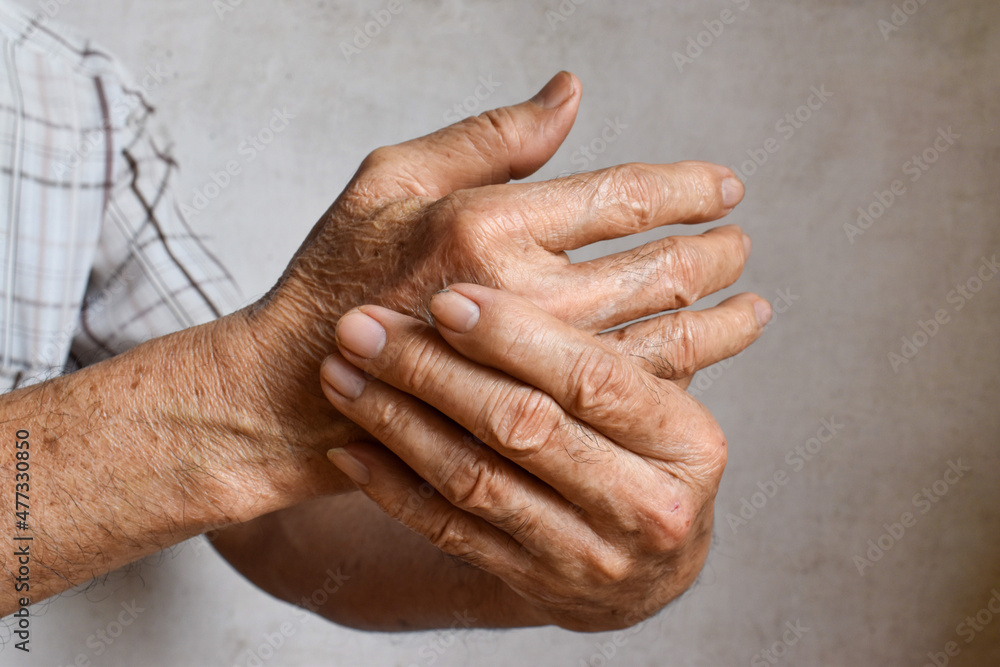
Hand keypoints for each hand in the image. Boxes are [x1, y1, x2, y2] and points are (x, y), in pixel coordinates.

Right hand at [239, 71, 765, 500]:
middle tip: (740, 248)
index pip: (621, 195)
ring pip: (660, 344)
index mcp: (486, 226)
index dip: (686, 189)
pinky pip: (620, 398)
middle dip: (714, 257)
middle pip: (658, 273)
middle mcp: (519, 298)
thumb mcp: (391, 177)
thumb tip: (572, 92)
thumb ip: (491, 135)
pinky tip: (698, 360)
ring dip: (719, 325)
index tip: (725, 190)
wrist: (296, 388)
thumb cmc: (336, 274)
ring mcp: (530, 367)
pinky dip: (672, 375)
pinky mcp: (529, 416)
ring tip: (751, 309)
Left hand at [318, 284, 733, 631]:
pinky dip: (393, 487)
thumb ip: (627, 318)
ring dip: (398, 421)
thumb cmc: (647, 450)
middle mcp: (646, 507)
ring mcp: (587, 556)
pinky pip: (449, 533)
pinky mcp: (534, 587)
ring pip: (475, 481)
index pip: (594, 376)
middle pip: (525, 427)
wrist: (652, 571)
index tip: (445, 297)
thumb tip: (550, 174)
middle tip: (362, 326)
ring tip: (341, 372)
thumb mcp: (667, 390)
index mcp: (687, 441)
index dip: (515, 334)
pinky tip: (351, 445)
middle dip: (432, 371)